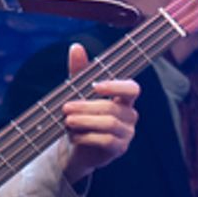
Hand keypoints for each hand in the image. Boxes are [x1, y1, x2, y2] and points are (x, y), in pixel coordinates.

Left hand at [60, 43, 139, 182]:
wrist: (76, 149)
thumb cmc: (81, 117)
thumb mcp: (77, 93)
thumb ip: (79, 72)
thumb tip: (76, 47)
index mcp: (123, 99)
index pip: (131, 89)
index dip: (116, 86)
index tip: (95, 86)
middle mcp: (129, 115)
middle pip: (112, 108)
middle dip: (86, 107)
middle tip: (66, 108)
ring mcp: (126, 133)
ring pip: (109, 124)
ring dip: (85, 122)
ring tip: (67, 121)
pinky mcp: (119, 149)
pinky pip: (105, 141)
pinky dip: (86, 137)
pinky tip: (74, 136)